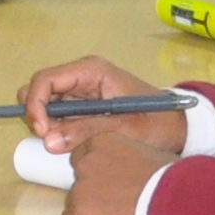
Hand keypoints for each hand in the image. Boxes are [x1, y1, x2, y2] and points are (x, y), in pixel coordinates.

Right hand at [17, 56, 188, 154]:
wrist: (178, 127)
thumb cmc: (156, 122)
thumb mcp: (123, 128)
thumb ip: (85, 131)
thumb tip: (48, 141)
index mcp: (90, 70)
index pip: (45, 79)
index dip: (36, 104)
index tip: (42, 131)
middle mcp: (80, 77)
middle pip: (39, 90)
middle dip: (37, 115)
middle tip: (49, 140)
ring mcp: (80, 92)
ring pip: (44, 104)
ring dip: (46, 125)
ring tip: (63, 144)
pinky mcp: (82, 107)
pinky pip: (57, 116)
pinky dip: (56, 130)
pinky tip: (70, 142)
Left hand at [62, 130, 173, 214]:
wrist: (173, 202)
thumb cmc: (171, 179)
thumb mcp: (146, 153)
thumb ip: (126, 156)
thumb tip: (125, 169)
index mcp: (101, 141)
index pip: (85, 155)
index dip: (100, 171)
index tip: (113, 182)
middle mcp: (84, 161)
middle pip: (79, 177)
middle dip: (93, 188)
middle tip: (116, 200)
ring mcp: (79, 187)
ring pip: (75, 200)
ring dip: (91, 207)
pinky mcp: (77, 213)